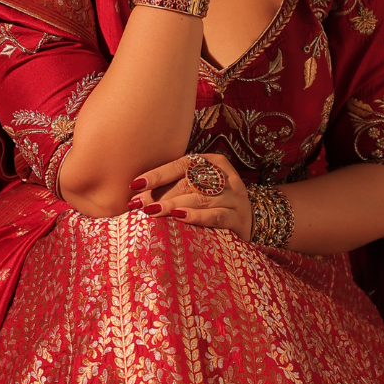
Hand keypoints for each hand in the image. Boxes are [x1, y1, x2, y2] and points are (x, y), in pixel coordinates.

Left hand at [128, 152, 252, 238]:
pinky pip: (215, 215)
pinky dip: (197, 217)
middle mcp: (225, 176)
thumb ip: (174, 187)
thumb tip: (137, 195)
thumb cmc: (214, 203)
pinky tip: (179, 218)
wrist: (248, 222)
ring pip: (199, 198)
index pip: (181, 165)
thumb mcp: (198, 188)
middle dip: (160, 194)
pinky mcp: (238, 217)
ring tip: (152, 211)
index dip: (158, 174)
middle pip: (188, 183)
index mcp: (213, 162)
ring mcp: (234, 196)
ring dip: (173, 205)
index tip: (135, 184)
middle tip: (138, 204)